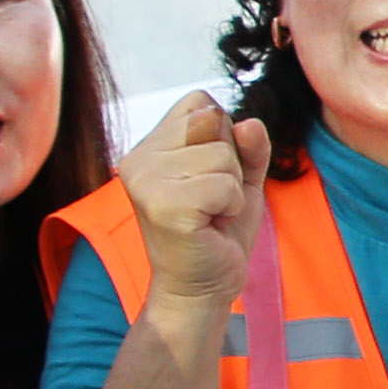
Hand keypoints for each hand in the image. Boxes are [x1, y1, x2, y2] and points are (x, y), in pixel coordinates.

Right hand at [120, 92, 269, 316]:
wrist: (202, 286)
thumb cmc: (218, 231)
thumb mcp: (242, 179)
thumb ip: (248, 147)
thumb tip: (248, 123)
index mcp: (150, 145)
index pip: (202, 103)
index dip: (224, 137)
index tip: (209, 176)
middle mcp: (139, 158)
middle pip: (214, 122)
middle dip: (230, 164)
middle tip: (212, 201)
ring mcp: (145, 181)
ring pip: (223, 155)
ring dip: (231, 189)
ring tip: (210, 214)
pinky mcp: (162, 205)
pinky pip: (224, 185)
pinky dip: (230, 207)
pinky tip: (210, 226)